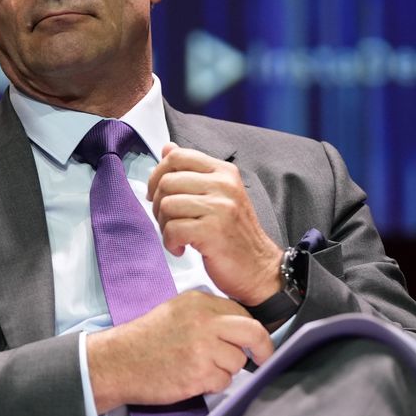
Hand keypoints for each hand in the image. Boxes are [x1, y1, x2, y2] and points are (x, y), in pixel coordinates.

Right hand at [86, 291, 272, 412]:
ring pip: (238, 361)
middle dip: (263, 347)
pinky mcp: (198, 373)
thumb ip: (206, 314)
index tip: (254, 341)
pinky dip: (212, 384)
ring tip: (201, 367)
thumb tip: (235, 326)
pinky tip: (192, 378)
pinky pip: (223, 381)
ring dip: (226, 369)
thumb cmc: (145, 339)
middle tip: (262, 357)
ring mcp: (203, 348)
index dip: (250, 330)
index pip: (241, 312)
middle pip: (253, 332)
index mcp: (199, 302)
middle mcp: (204, 321)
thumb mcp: (176, 310)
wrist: (118, 361)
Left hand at [146, 143, 282, 304]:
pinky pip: (172, 229)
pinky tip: (181, 249)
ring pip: (167, 205)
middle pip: (167, 182)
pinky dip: (170, 243)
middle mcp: (223, 184)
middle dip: (158, 205)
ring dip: (164, 226)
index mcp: (223, 171)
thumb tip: (167, 147)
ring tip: (176, 236)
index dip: (157, 174)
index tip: (156, 194)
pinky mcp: (213, 231)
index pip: (178, 156)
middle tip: (167, 222)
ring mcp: (220, 207)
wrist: (258, 268)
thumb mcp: (218, 195)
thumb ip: (192, 171)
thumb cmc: (234, 233)